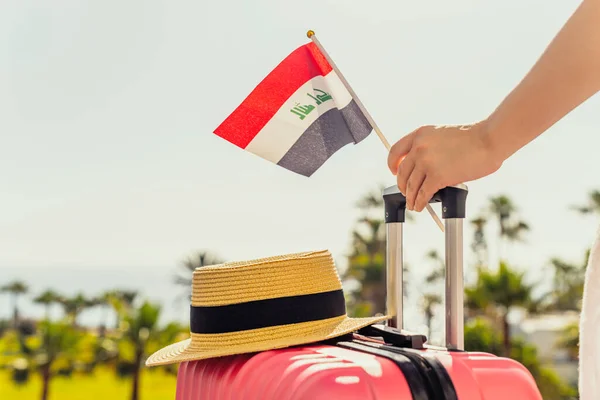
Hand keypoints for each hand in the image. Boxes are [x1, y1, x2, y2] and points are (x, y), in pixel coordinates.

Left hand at [387, 121, 502, 211]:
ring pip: (410, 186)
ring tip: (413, 204)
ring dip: (410, 198)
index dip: (392, 165)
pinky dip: (419, 203)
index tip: (393, 172)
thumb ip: (428, 146)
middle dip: (402, 186)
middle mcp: (419, 147)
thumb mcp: (441, 134)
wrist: (489, 140)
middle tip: (406, 193)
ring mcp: (427, 162)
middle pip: (401, 172)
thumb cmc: (472, 138)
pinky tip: (420, 206)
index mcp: (420, 134)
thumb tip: (421, 165)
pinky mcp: (437, 177)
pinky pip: (422, 194)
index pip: (395, 151)